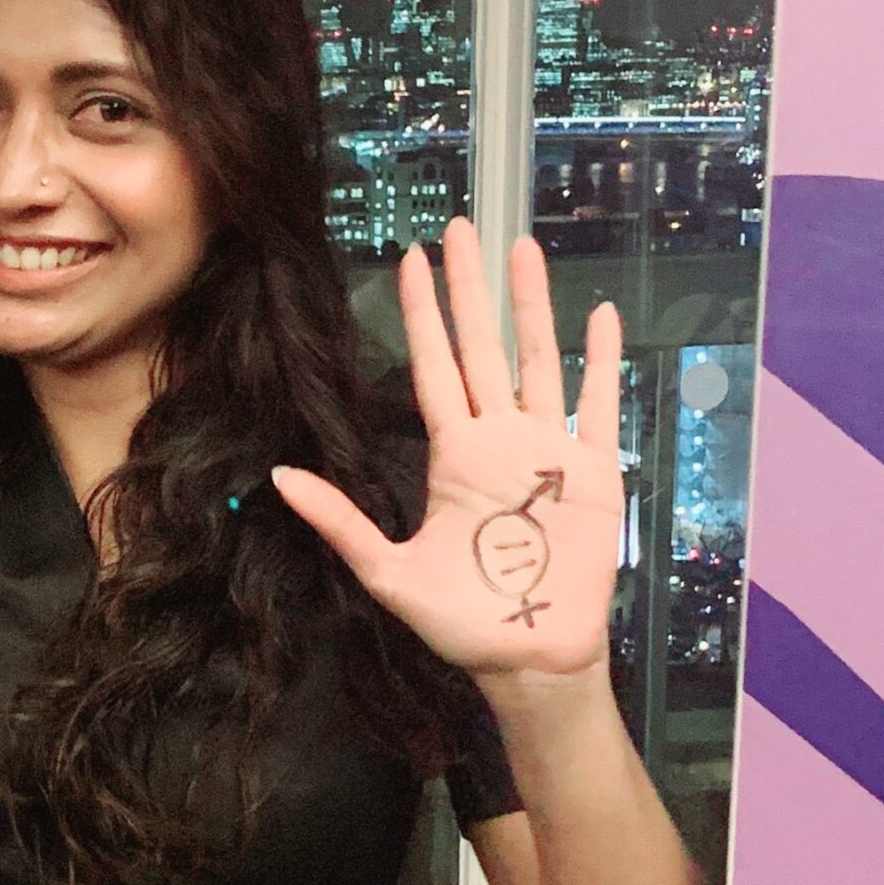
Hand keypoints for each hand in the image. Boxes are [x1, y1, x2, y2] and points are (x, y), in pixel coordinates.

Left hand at [272, 219, 623, 683]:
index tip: (412, 260)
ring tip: (523, 247)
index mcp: (452, 453)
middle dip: (471, 288)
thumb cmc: (461, 622)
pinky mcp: (591, 471)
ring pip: (539, 358)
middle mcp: (498, 439)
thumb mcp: (387, 570)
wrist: (528, 657)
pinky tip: (603, 315)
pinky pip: (598, 404)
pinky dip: (601, 359)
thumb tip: (280, 476)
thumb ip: (339, 520)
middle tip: (462, 227)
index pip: (433, 366)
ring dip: (532, 304)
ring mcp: (547, 449)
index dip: (423, 314)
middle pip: (482, 346)